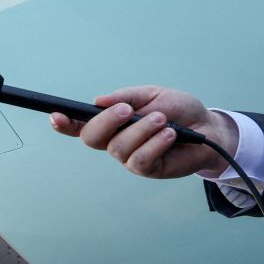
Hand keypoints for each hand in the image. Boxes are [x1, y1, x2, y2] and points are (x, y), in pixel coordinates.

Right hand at [49, 86, 237, 178]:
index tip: (55, 116)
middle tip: (126, 110)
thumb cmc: (178, 110)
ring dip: (139, 130)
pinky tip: (169, 134)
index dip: (64, 123)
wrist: (208, 128)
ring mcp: (129, 157)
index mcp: (111, 122)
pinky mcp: (147, 169)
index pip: (81, 124)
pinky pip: (141, 159)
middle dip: (105, 122)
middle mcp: (114, 141)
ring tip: (162, 120)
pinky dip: (154, 144)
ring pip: (118, 148)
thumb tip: (100, 101)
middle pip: (91, 138)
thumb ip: (127, 96)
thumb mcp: (153, 94)